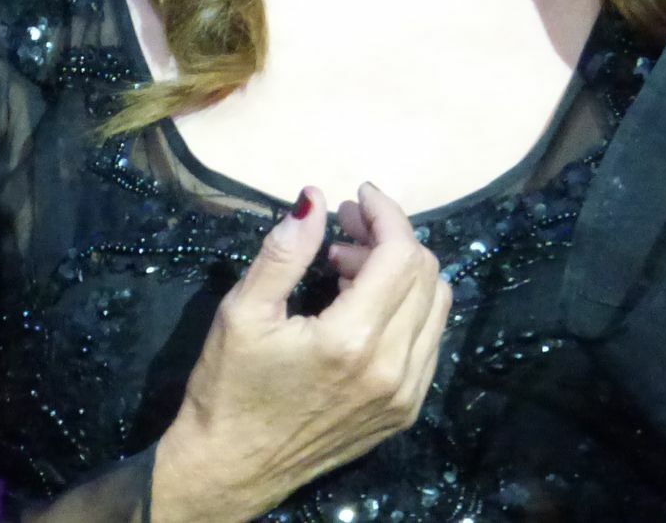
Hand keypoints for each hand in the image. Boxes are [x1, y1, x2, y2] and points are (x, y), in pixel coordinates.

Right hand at [153, 184, 450, 521]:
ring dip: (401, 272)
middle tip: (343, 230)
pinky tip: (361, 306)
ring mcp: (405, 395)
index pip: (401, 255)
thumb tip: (315, 197)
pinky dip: (407, 308)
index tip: (357, 195)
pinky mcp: (405, 412)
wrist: (231, 470)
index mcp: (352, 341)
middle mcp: (392, 369)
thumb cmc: (228, 389)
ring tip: (347, 267)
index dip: (385, 214)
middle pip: (426, 274)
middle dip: (390, 238)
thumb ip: (285, 251)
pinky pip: (428, 341)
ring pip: (436, 306)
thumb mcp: (242, 312)